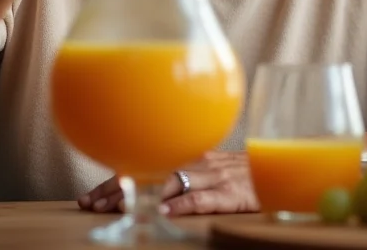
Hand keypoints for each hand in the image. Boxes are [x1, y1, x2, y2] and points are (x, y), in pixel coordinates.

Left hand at [78, 151, 258, 215]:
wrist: (277, 172)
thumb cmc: (240, 173)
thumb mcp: (207, 166)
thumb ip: (179, 169)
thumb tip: (140, 179)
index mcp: (188, 155)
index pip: (145, 165)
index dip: (114, 179)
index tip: (89, 195)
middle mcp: (197, 162)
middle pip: (150, 173)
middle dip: (118, 190)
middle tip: (91, 205)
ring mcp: (214, 176)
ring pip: (169, 183)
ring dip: (139, 196)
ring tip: (114, 208)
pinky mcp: (232, 193)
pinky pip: (204, 198)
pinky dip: (183, 203)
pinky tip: (164, 211)